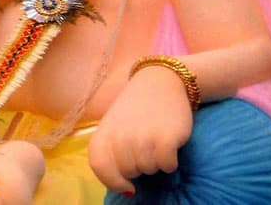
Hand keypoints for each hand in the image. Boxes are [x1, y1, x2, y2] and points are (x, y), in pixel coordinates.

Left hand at [88, 66, 192, 195]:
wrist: (160, 82)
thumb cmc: (135, 110)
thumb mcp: (114, 127)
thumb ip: (111, 153)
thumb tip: (124, 189)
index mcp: (103, 133)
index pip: (100, 167)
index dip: (112, 181)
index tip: (126, 184)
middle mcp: (120, 137)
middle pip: (128, 172)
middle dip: (138, 166)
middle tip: (144, 146)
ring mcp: (142, 138)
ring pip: (148, 170)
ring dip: (155, 162)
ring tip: (155, 141)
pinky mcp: (165, 139)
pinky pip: (167, 166)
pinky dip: (170, 161)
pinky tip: (169, 145)